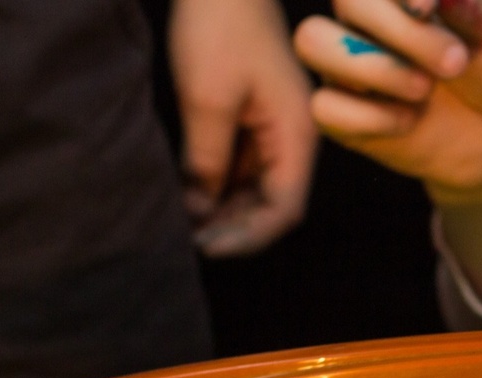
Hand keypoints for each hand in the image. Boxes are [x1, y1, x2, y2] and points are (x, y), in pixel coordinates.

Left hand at [171, 0, 316, 256]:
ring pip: (255, 190)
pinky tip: (187, 196)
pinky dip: (216, 187)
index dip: (247, 236)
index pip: (283, 210)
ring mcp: (273, 130)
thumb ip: (205, 160)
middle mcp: (293, 140)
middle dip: (233, 229)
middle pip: (272, 206)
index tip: (204, 246)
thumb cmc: (220, 27)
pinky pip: (240, 167)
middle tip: (187, 243)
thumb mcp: (207, 99)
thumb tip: (198, 211)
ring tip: (184, 226)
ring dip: (223, 212)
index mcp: (297, 136)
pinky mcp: (252, 120)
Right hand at [293, 0, 481, 206]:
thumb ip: (477, 8)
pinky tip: (409, 121)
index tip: (428, 8)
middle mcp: (363, 21)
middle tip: (455, 62)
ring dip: (373, 66)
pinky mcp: (339, 114)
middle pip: (348, 1)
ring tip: (425, 89)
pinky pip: (323, 106)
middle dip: (402, 32)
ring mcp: (343, 65)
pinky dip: (367, 115)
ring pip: (312, 41)